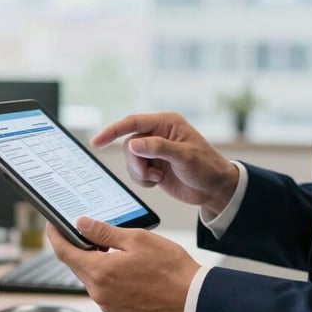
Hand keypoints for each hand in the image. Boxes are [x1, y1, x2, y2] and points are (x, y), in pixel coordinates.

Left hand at [46, 219, 199, 311]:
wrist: (190, 297)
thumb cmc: (169, 268)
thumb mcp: (136, 239)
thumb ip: (105, 231)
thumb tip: (81, 224)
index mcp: (101, 272)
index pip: (65, 252)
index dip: (56, 236)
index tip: (52, 224)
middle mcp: (99, 292)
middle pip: (76, 264)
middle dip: (76, 245)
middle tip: (83, 226)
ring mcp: (108, 303)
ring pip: (90, 275)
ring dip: (93, 257)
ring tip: (108, 241)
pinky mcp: (118, 308)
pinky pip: (102, 285)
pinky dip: (104, 270)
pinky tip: (119, 259)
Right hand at [90, 112, 239, 214]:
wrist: (215, 188)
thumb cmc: (206, 167)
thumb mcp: (185, 156)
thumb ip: (158, 148)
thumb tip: (132, 143)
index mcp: (167, 123)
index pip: (133, 122)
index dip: (113, 131)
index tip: (97, 142)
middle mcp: (158, 133)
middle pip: (128, 144)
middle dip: (136, 163)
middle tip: (152, 174)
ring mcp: (155, 150)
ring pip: (130, 159)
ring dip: (139, 173)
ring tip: (157, 178)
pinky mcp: (153, 165)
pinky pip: (135, 171)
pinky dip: (142, 180)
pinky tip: (158, 181)